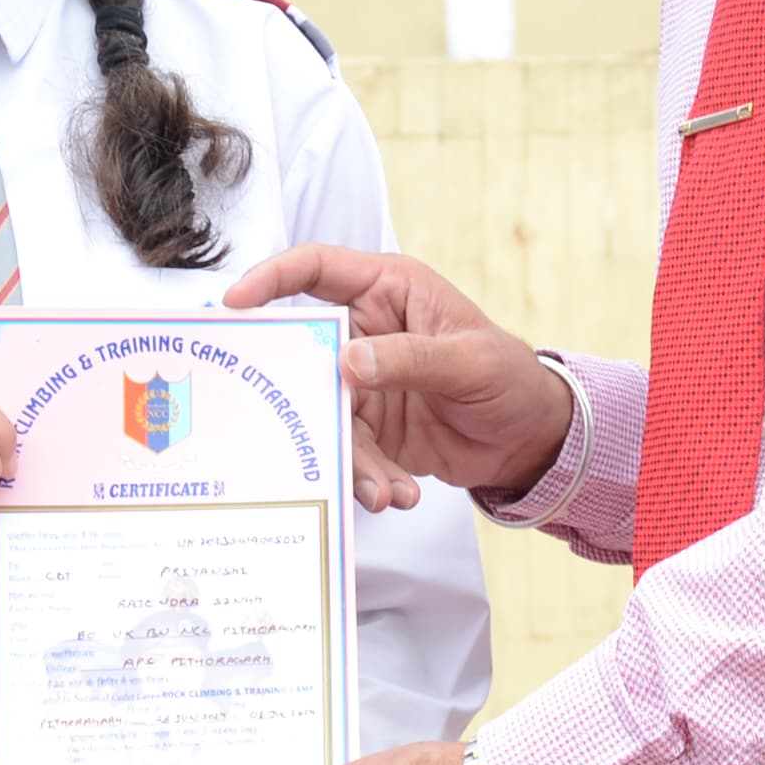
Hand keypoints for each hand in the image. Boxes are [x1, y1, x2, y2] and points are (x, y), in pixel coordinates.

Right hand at [225, 247, 572, 510]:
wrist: (529, 438)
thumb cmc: (508, 376)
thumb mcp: (468, 360)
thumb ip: (409, 358)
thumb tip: (348, 362)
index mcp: (387, 290)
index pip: (316, 269)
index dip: (271, 278)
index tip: (235, 302)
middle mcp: (366, 333)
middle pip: (304, 354)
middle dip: (297, 396)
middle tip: (288, 427)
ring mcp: (363, 384)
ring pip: (325, 415)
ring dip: (348, 458)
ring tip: (381, 490)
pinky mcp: (369, 430)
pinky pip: (348, 453)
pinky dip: (368, 480)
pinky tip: (397, 496)